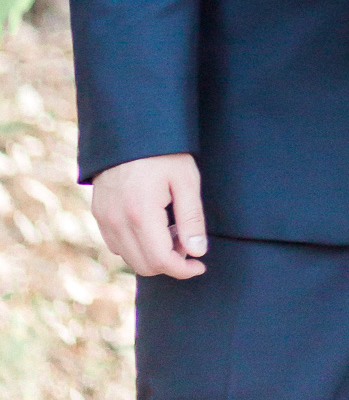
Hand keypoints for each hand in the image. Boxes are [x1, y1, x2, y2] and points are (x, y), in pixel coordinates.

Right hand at [91, 153, 207, 279]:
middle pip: (144, 266)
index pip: (161, 261)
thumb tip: (198, 252)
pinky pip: (116, 244)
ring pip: (129, 258)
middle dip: (170, 262)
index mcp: (140, 214)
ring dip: (152, 254)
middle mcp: (116, 222)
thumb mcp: (186, 180)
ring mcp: (103, 219)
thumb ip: (191, 219)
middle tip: (186, 239)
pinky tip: (152, 224)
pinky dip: (136, 245)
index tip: (200, 265)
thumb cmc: (163, 152)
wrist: (129, 129)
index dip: (184, 270)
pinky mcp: (98, 213)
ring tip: (171, 227)